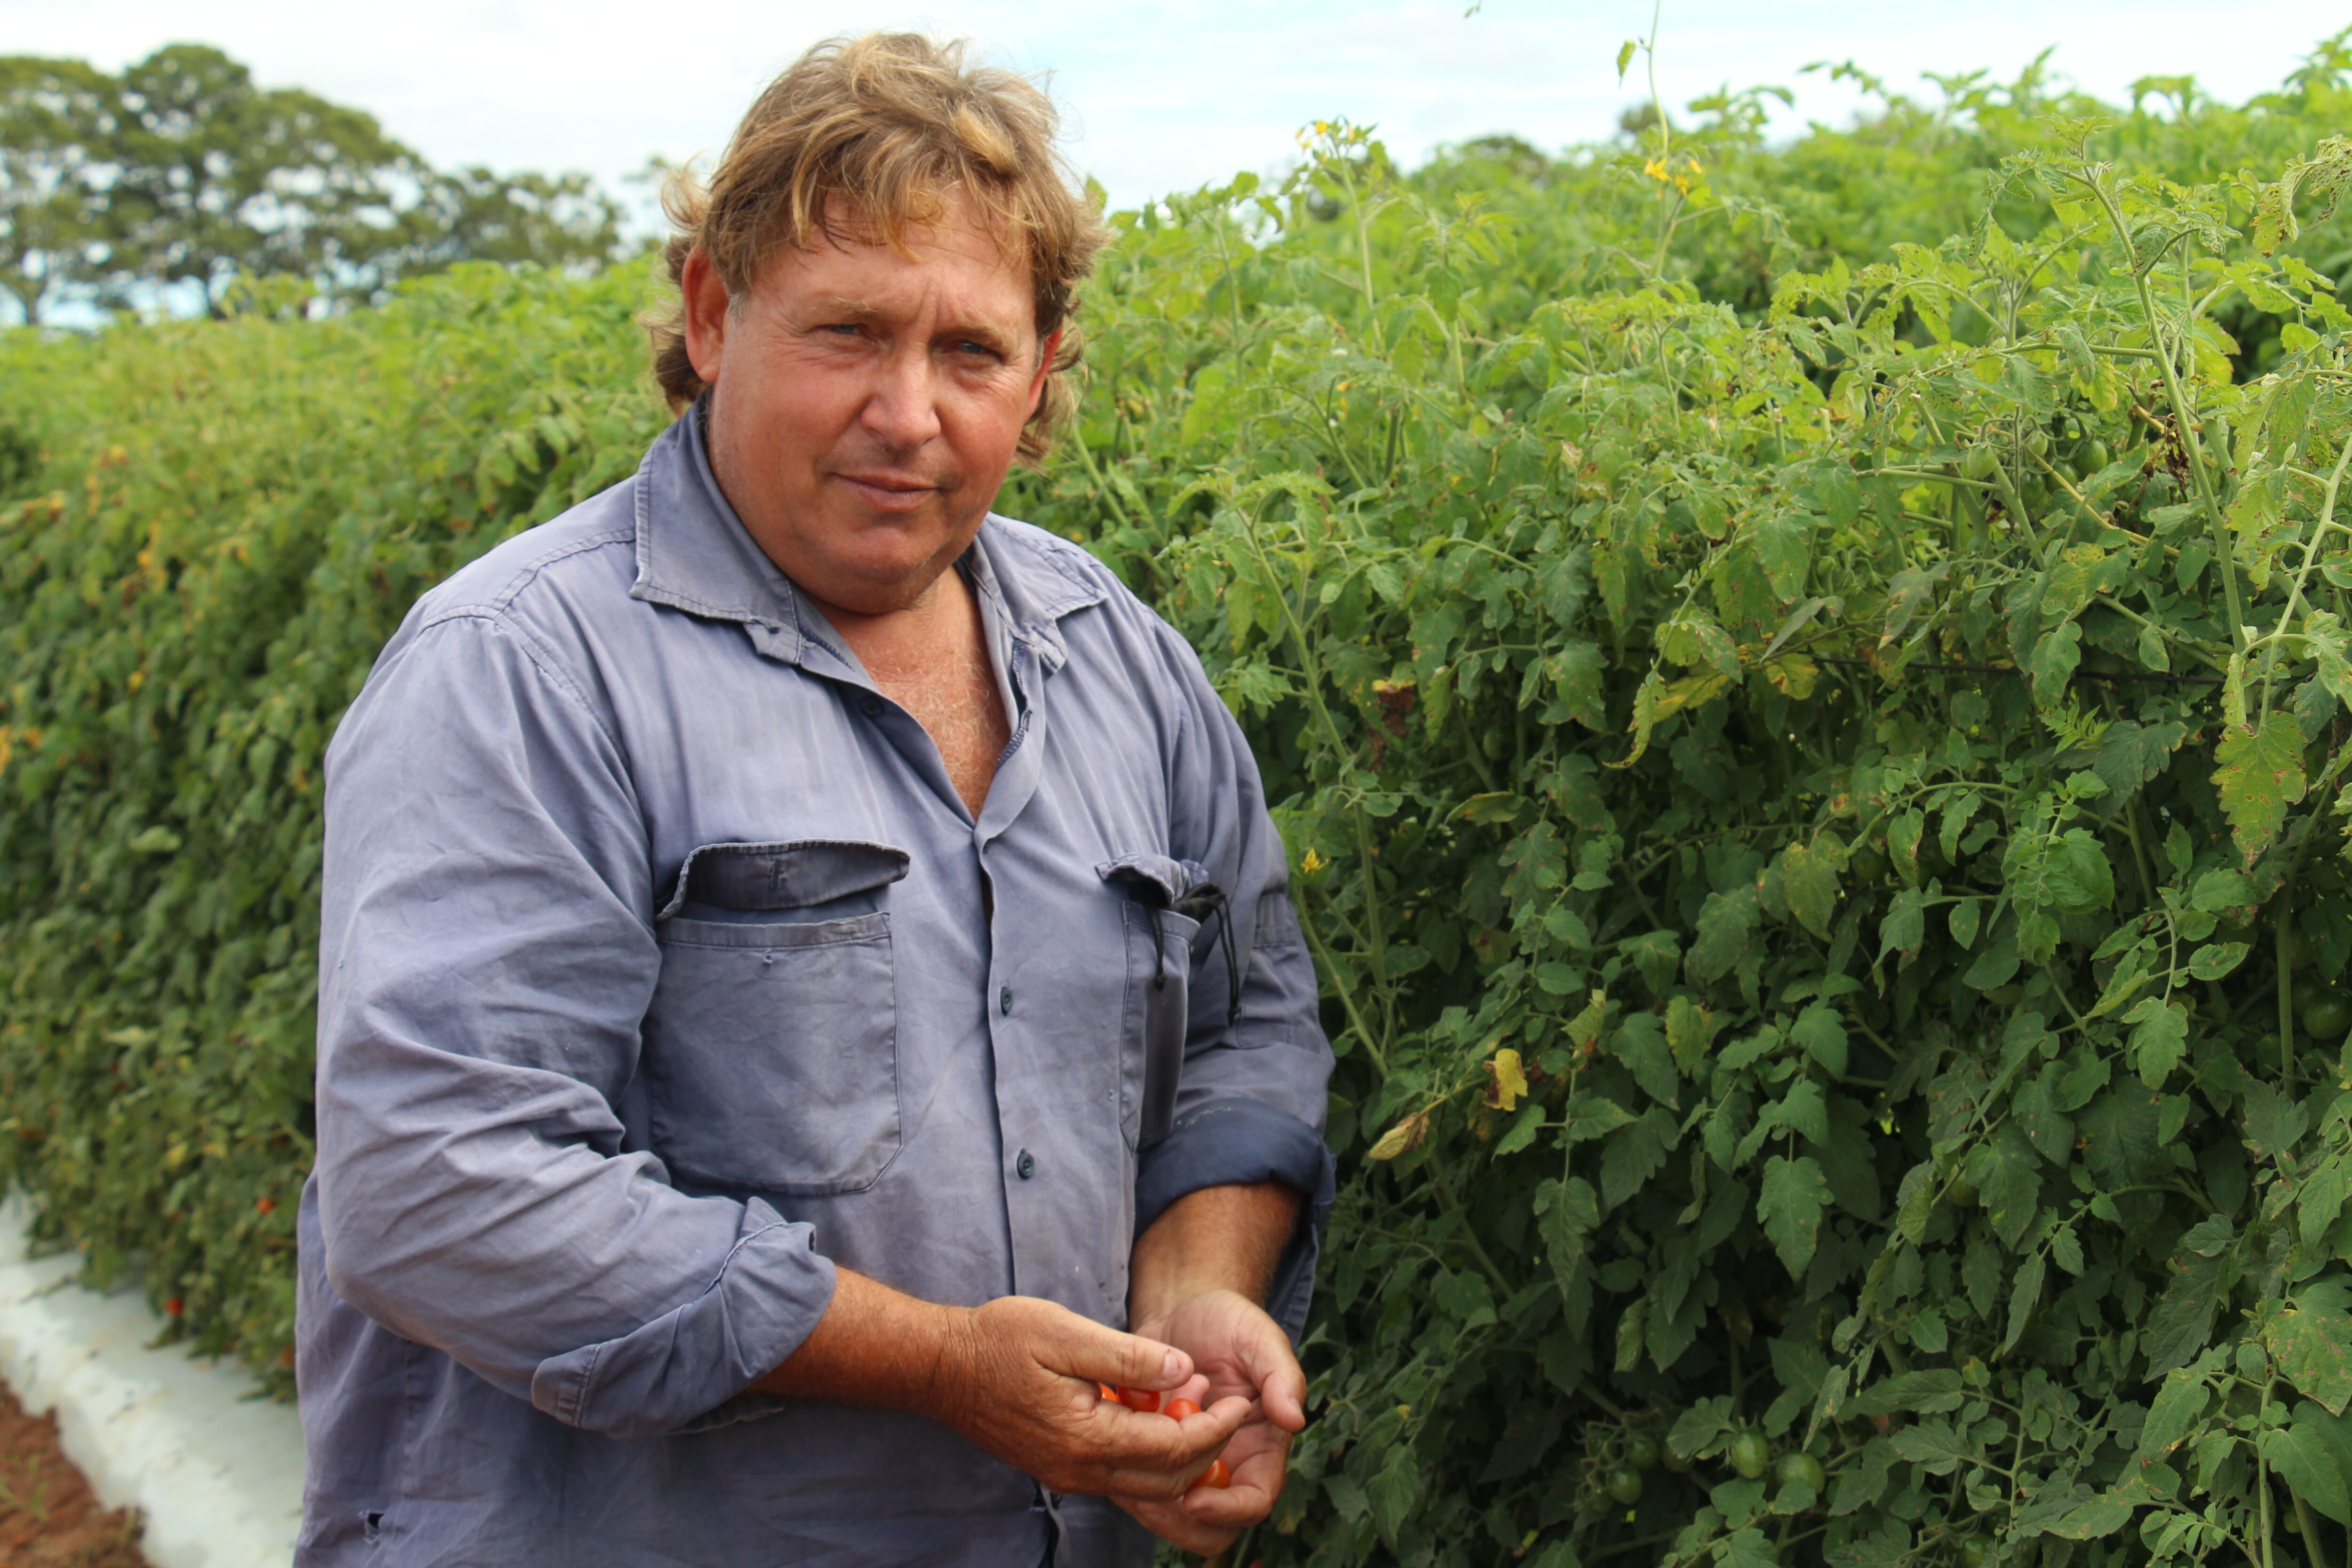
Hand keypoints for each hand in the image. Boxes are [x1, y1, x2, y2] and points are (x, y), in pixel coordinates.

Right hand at [927, 1295, 1253, 1498]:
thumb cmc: (1000, 1341)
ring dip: (1182, 1455)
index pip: (1174, 1448)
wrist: (943, 1367)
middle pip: (1168, 1478)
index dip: (1216, 1427)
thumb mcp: (1066, 1333)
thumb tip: (1183, 1369)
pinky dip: (1151, 1456)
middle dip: (1209, 1447)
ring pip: (1146, 1484)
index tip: (1241, 1400)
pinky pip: (1120, 1476)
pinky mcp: (1059, 1468)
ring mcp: (1069, 1474)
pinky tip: (1157, 1417)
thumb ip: (1128, 1356)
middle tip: (1232, 1407)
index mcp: (1089, 1438)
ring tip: (1201, 1409)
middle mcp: (1081, 1470)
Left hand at [1115, 1288, 1306, 1553]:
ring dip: (1146, 1497)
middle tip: (1150, 1494)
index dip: (1227, 1510)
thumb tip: (1295, 1420)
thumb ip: (1282, 1377)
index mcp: (1260, 1448)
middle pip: (1212, 1530)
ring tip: (1130, 1452)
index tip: (1194, 1499)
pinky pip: (1137, 1487)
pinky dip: (1123, 1473)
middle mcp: (1225, 1466)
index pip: (1254, 1502)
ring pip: (1170, 1518)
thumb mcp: (1260, 1339)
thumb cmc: (1230, 1322)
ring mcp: (1187, 1464)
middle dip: (1180, 1522)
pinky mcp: (1151, 1454)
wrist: (1183, 1307)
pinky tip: (1116, 1436)